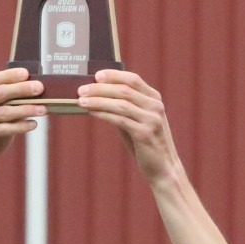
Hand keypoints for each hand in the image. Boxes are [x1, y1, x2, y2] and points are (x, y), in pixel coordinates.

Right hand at [0, 69, 45, 181]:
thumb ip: (9, 107)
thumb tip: (35, 95)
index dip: (9, 75)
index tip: (26, 72)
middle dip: (21, 89)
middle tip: (40, 87)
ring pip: (3, 111)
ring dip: (26, 109)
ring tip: (44, 109)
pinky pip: (3, 129)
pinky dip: (20, 126)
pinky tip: (34, 124)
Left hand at [77, 70, 181, 185]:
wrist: (163, 168)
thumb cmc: (145, 142)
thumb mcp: (137, 119)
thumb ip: (124, 106)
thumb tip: (97, 93)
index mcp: (154, 99)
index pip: (133, 79)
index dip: (114, 75)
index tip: (96, 75)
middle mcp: (155, 107)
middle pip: (124, 90)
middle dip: (100, 88)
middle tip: (81, 90)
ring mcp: (152, 121)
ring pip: (120, 104)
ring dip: (98, 101)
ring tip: (81, 101)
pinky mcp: (145, 134)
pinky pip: (120, 120)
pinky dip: (104, 114)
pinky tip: (92, 112)